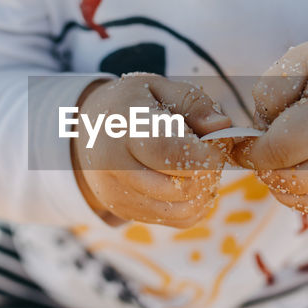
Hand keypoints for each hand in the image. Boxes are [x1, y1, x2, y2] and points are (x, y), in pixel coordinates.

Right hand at [71, 74, 233, 227]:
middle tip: (209, 152)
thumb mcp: (157, 87)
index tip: (219, 141)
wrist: (85, 131)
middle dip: (209, 172)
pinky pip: (179, 220)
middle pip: (180, 187)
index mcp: (124, 127)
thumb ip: (192, 103)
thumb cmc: (129, 105)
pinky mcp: (126, 212)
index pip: (171, 152)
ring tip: (199, 166)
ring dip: (205, 190)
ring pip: (183, 210)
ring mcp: (119, 195)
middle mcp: (116, 167)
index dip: (206, 153)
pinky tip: (189, 181)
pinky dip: (195, 204)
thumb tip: (222, 126)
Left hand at [231, 38, 307, 214]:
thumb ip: (273, 88)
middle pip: (291, 177)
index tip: (241, 143)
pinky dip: (300, 200)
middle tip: (261, 150)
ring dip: (278, 185)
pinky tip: (292, 179)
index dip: (251, 151)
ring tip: (277, 162)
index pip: (281, 147)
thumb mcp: (305, 57)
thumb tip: (260, 129)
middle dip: (263, 167)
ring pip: (305, 198)